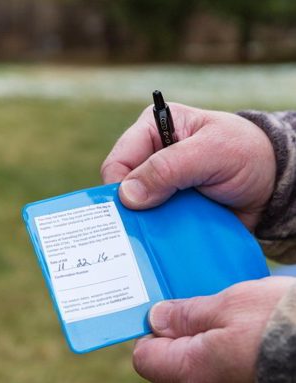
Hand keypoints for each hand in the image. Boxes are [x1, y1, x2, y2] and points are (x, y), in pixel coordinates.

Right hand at [101, 104, 275, 229]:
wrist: (272, 184)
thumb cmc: (245, 154)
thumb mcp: (210, 152)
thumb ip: (169, 169)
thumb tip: (128, 195)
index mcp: (153, 131)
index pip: (118, 161)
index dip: (119, 187)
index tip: (132, 210)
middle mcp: (151, 159)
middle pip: (122, 191)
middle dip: (131, 211)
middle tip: (143, 229)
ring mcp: (160, 188)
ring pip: (136, 213)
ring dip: (145, 227)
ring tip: (159, 237)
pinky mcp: (170, 210)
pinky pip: (153, 227)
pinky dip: (158, 236)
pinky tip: (166, 243)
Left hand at [133, 277, 294, 382]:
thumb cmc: (280, 325)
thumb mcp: (228, 305)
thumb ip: (186, 315)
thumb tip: (155, 319)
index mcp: (194, 375)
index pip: (145, 359)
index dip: (151, 332)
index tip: (166, 311)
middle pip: (176, 365)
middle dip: (186, 335)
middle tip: (209, 308)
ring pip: (206, 370)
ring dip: (213, 344)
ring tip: (239, 321)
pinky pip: (230, 378)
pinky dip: (234, 358)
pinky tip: (256, 338)